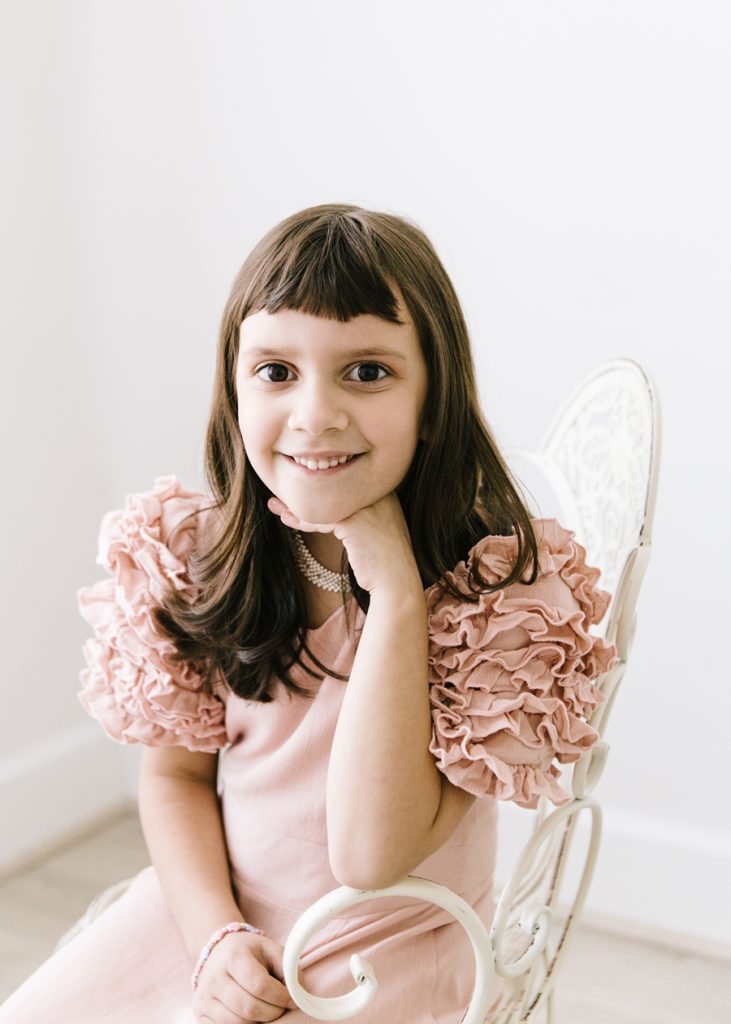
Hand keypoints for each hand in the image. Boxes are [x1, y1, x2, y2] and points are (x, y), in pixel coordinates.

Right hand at [192, 930, 296, 1022]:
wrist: (218, 952)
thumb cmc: (249, 952)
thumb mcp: (270, 949)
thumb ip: (288, 967)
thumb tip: (298, 994)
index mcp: (234, 957)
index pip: (259, 986)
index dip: (280, 997)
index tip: (291, 1000)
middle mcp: (214, 977)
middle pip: (248, 1008)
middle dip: (272, 1013)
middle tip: (280, 1009)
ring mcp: (204, 997)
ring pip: (237, 1023)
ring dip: (259, 1023)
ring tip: (267, 1012)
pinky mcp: (200, 1012)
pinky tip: (252, 1017)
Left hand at [267, 492, 420, 595]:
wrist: (397, 583)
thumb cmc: (383, 561)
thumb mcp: (372, 530)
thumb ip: (358, 514)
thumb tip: (331, 510)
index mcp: (383, 491)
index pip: (343, 485)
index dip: (318, 490)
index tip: (297, 495)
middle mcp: (378, 494)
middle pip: (332, 489)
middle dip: (303, 494)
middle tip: (279, 497)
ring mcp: (367, 506)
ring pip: (324, 503)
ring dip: (295, 506)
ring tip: (275, 507)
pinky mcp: (354, 522)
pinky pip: (320, 519)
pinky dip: (302, 521)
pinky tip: (287, 521)